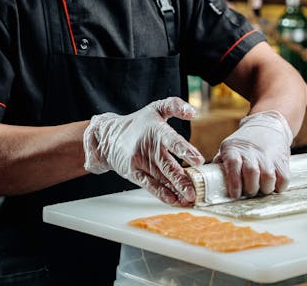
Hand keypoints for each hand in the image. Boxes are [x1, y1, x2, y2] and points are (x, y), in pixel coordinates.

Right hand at [83, 97, 204, 205]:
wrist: (109, 137)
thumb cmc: (139, 123)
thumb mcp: (156, 108)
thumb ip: (175, 105)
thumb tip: (192, 112)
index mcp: (156, 130)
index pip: (171, 140)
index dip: (185, 150)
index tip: (198, 160)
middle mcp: (147, 147)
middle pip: (167, 165)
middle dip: (181, 178)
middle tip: (195, 189)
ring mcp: (140, 162)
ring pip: (160, 178)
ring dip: (176, 190)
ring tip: (189, 198)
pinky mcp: (134, 174)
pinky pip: (149, 185)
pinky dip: (162, 194)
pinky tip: (173, 200)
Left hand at [213, 110, 293, 199]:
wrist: (268, 125)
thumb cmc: (244, 142)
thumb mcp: (229, 147)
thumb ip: (221, 162)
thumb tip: (210, 180)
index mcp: (234, 149)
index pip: (233, 165)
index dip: (234, 182)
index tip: (235, 194)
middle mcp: (252, 152)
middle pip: (252, 174)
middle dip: (250, 189)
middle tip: (249, 192)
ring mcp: (268, 156)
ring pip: (268, 177)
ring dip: (265, 188)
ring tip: (261, 188)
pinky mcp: (282, 160)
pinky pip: (283, 179)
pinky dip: (279, 187)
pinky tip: (273, 185)